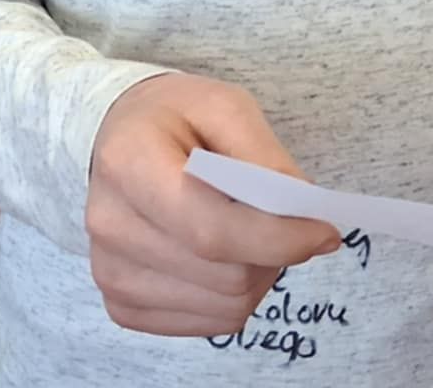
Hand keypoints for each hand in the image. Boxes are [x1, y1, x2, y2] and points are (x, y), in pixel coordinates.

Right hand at [86, 74, 340, 336]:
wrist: (118, 138)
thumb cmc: (175, 118)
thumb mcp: (225, 106)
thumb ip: (266, 158)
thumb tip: (306, 217)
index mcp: (127, 162)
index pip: (212, 231)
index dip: (279, 239)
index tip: (324, 230)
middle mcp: (108, 224)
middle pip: (226, 277)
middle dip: (272, 252)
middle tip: (277, 218)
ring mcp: (109, 271)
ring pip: (225, 309)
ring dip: (257, 276)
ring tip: (246, 232)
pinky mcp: (121, 305)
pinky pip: (208, 325)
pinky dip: (232, 298)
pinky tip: (221, 258)